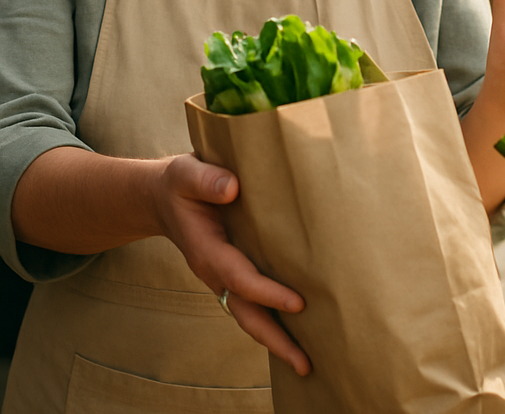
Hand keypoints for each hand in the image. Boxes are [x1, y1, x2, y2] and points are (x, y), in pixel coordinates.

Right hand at [152, 154, 310, 375]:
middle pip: (246, 314)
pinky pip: (253, 302)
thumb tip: (233, 188)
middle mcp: (215, 272)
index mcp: (207, 252)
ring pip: (250, 314)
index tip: (298, 304)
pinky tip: (298, 332)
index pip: (241, 278)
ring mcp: (224, 276)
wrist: (162, 198)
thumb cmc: (180, 184)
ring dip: (276, 339)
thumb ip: (207, 181)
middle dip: (274, 340)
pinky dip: (272, 320)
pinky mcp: (234, 272)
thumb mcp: (186, 174)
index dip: (268, 293)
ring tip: (307, 364)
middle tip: (306, 365)